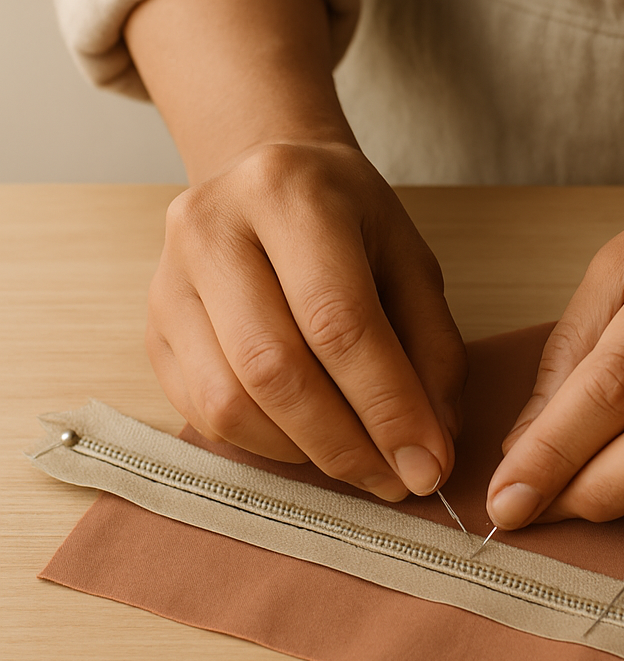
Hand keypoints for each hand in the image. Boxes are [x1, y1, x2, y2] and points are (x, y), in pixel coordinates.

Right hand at [147, 141, 466, 500]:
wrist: (268, 180)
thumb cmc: (349, 221)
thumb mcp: (410, 262)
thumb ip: (431, 349)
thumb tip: (432, 447)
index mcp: (290, 194)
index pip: (337, 320)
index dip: (387, 405)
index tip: (428, 463)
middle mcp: (213, 229)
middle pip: (274, 367)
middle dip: (345, 443)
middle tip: (397, 481)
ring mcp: (169, 280)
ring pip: (229, 401)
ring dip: (305, 453)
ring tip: (361, 464)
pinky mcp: (154, 328)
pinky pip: (202, 414)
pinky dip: (266, 444)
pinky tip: (311, 440)